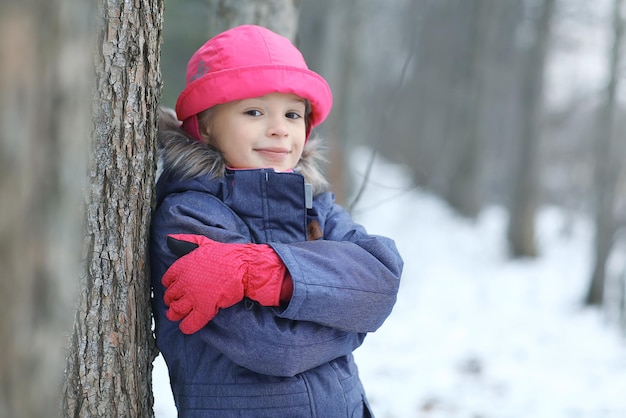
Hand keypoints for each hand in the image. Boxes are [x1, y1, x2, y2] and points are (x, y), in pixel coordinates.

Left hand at [162, 234, 288, 333]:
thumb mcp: (203, 243)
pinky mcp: (204, 310)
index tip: (175, 287)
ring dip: (175, 314)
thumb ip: (185, 241)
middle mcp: (184, 283)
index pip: (166, 280)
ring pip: (176, 311)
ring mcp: (193, 298)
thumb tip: (170, 239)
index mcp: (181, 267)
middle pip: (169, 296)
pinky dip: (186, 326)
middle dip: (172, 300)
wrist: (242, 267)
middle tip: (177, 302)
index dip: (170, 285)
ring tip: (178, 315)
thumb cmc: (226, 255)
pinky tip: (187, 325)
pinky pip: (189, 324)